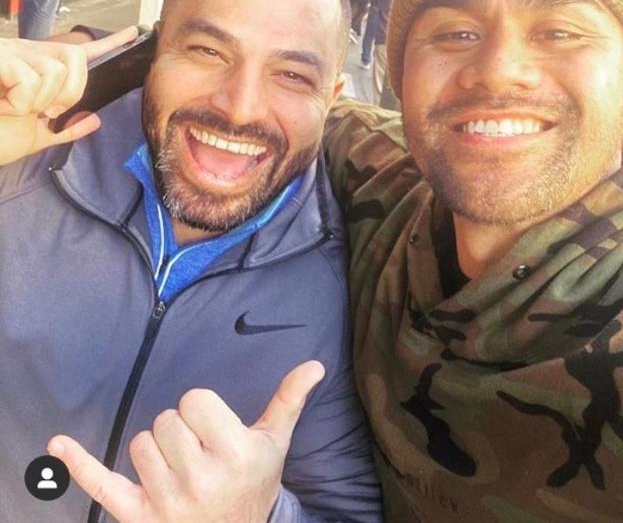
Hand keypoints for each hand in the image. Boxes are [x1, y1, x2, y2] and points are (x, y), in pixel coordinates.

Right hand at [0, 26, 137, 165]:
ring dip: (37, 102)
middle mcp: (28, 54)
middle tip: (41, 110)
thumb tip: (94, 119)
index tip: (134, 32)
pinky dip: (21, 102)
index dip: (109, 43)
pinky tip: (4, 105)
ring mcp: (12, 53)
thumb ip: (64, 129)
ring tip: (12, 107)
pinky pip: (32, 79)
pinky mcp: (2, 57)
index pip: (81, 52)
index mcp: (40, 70)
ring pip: (56, 72)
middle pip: (77, 60)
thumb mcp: (34, 135)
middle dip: (68, 92)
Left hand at [48, 361, 324, 522]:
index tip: (214, 429)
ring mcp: (166, 502)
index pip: (193, 400)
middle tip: (199, 453)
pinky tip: (58, 443)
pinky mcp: (137, 518)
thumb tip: (315, 364)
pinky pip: (101, 484)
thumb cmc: (255, 481)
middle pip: (165, 420)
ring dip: (155, 451)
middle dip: (180, 430)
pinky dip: (79, 463)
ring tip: (180, 470)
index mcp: (235, 454)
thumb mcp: (274, 441)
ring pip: (139, 442)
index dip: (202, 409)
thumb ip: (289, 399)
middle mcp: (201, 480)